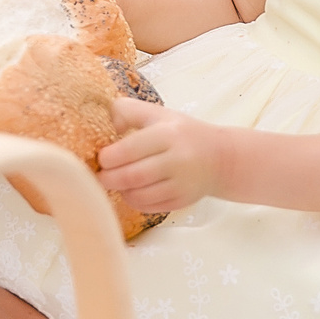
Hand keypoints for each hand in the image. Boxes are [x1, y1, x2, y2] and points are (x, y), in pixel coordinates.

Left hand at [96, 98, 227, 212]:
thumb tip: (107, 126)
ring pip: (139, 195)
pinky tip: (132, 190)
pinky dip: (134, 200)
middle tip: (99, 176)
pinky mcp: (181, 202)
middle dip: (108, 178)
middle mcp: (177, 160)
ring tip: (116, 182)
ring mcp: (181, 184)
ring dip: (120, 190)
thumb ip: (129, 111)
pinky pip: (148, 207)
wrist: (219, 158)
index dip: (108, 157)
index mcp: (167, 134)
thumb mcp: (158, 113)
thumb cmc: (181, 133)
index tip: (100, 157)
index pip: (129, 149)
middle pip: (132, 176)